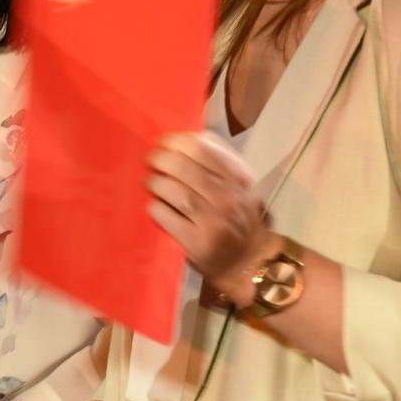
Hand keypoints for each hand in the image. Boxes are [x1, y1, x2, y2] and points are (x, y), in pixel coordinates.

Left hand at [146, 132, 271, 305]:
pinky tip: (154, 206)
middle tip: (151, 161)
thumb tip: (191, 136)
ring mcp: (213, 222)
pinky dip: (155, 207)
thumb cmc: (240, 220)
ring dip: (156, 182)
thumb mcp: (241, 187)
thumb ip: (221, 162)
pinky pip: (166, 216)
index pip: (203, 149)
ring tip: (150, 183)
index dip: (177, 141)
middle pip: (184, 168)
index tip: (164, 142)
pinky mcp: (198, 244)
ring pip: (174, 191)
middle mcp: (228, 198)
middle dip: (160, 159)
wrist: (250, 264)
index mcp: (238, 179)